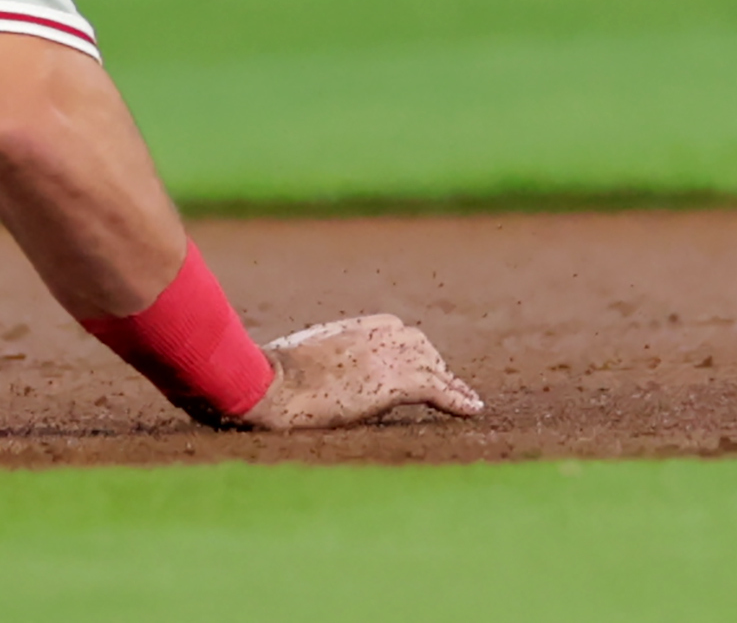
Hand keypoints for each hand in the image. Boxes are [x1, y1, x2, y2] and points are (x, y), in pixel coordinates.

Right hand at [235, 314, 484, 429]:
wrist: (267, 385)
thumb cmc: (263, 376)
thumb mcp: (288, 359)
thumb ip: (306, 360)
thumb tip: (290, 374)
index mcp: (345, 330)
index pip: (390, 329)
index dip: (407, 348)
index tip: (416, 362)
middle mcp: (368, 336)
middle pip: (416, 343)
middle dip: (431, 362)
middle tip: (445, 383)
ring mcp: (382, 357)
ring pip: (430, 364)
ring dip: (447, 381)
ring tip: (465, 399)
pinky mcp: (391, 383)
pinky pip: (436, 389)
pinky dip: (457, 398)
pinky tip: (473, 409)